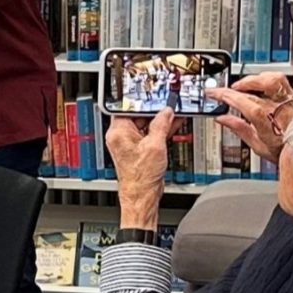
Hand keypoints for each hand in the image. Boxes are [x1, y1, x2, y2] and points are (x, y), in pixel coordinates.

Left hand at [104, 108, 175, 227]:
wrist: (142, 194)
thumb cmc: (141, 176)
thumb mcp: (155, 145)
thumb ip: (161, 125)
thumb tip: (165, 112)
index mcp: (117, 132)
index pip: (127, 108)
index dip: (142, 102)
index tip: (154, 98)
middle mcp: (120, 137)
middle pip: (137, 116)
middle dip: (154, 111)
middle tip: (168, 106)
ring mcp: (129, 144)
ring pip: (144, 125)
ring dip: (159, 121)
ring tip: (174, 113)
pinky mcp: (138, 150)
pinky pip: (149, 135)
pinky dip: (160, 130)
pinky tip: (172, 124)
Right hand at [214, 73, 292, 164]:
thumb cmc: (286, 152)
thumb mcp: (258, 146)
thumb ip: (239, 129)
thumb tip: (222, 120)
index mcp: (266, 119)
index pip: (241, 100)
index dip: (224, 94)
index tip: (213, 93)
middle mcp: (279, 106)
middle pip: (255, 86)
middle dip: (236, 85)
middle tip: (226, 89)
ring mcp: (290, 100)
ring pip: (272, 78)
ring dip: (254, 78)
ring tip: (243, 83)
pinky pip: (282, 81)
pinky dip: (269, 79)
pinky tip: (262, 84)